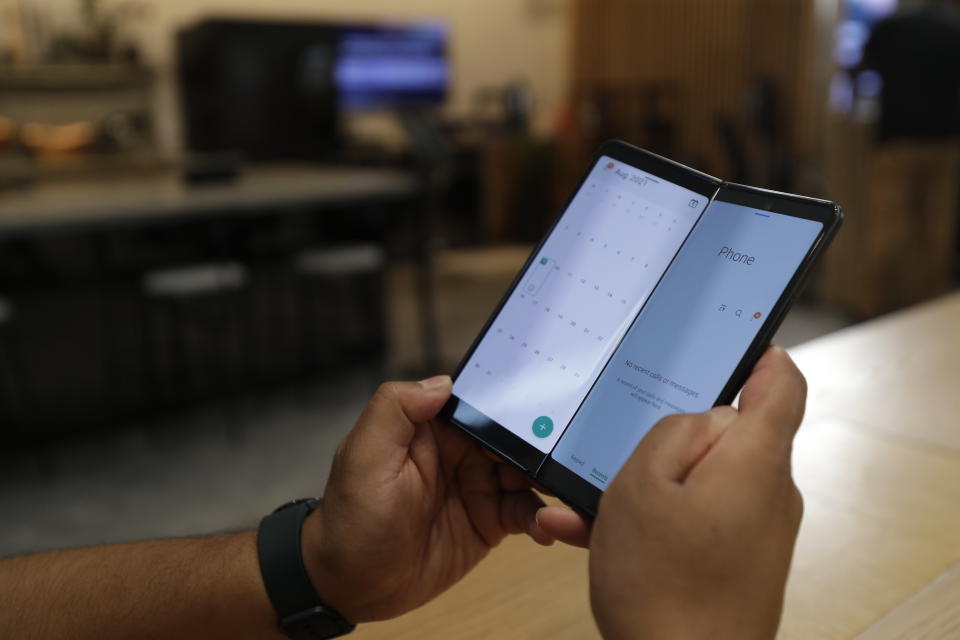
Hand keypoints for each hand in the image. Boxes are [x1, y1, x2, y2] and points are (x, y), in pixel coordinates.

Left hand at [301, 375, 583, 622]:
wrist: (351, 585)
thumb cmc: (350, 518)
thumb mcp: (363, 456)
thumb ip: (396, 410)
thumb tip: (443, 381)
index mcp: (434, 428)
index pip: (482, 404)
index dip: (514, 402)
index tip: (550, 399)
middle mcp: (461, 454)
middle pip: (514, 438)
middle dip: (543, 442)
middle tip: (572, 451)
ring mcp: (478, 489)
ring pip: (527, 475)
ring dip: (548, 480)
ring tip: (566, 491)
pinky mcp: (489, 524)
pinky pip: (525, 514)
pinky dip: (542, 519)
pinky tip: (547, 528)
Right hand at [589, 346, 805, 639]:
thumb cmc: (662, 589)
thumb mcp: (642, 486)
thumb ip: (674, 432)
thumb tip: (705, 417)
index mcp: (754, 461)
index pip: (782, 383)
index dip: (757, 353)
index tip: (724, 340)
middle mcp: (768, 492)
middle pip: (727, 432)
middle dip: (666, 436)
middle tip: (615, 448)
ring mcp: (756, 528)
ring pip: (699, 479)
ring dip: (645, 485)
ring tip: (587, 507)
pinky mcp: (739, 557)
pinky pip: (695, 517)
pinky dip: (654, 519)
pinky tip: (597, 534)